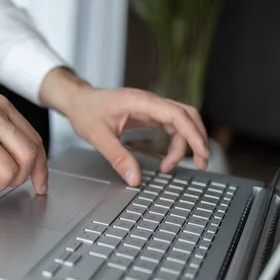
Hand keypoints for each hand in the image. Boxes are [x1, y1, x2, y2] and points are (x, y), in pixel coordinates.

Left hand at [40, 68, 209, 186]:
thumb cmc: (86, 111)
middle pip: (187, 115)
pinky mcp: (149, 115)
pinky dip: (175, 142)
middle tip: (202, 163)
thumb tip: (134, 179)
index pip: (177, 115)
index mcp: (141, 101)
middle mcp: (150, 102)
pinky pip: (171, 126)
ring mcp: (151, 108)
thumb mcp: (98, 136)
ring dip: (186, 142)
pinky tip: (168, 158)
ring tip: (174, 167)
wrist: (78, 100)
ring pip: (181, 122)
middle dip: (198, 138)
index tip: (201, 154)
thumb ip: (117, 157)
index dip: (193, 134)